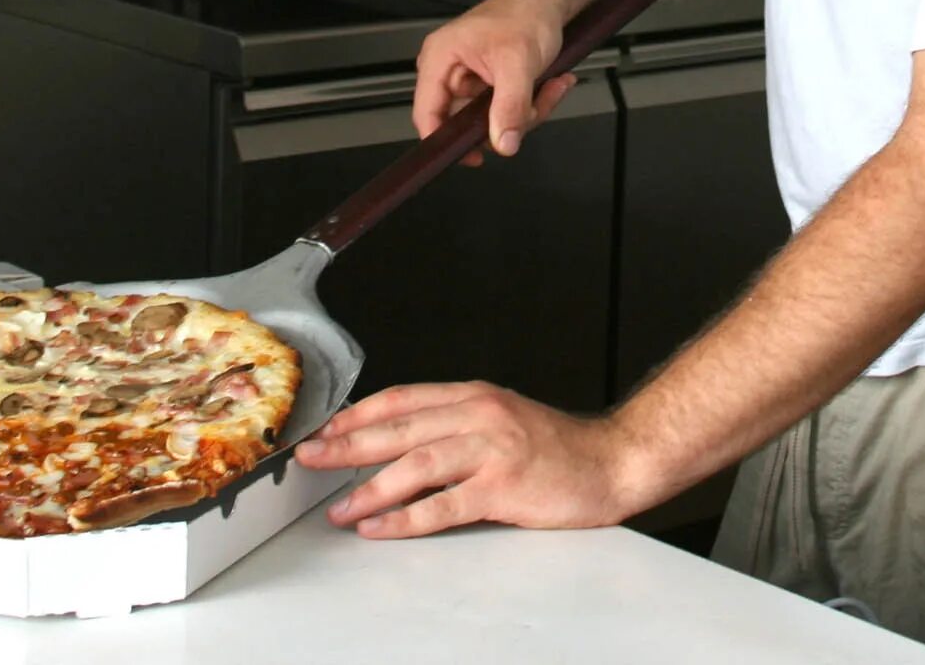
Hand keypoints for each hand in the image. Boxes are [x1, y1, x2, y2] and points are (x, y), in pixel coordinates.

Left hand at [295, 381, 648, 537]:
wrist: (613, 460)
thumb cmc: (558, 448)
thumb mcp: (503, 419)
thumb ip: (458, 424)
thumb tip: (402, 442)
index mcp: (475, 396)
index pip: (402, 398)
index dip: (358, 414)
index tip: (326, 430)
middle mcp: (479, 416)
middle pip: (398, 428)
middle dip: (347, 445)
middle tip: (310, 459)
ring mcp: (492, 450)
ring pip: (415, 465)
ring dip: (369, 487)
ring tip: (338, 507)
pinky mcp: (503, 487)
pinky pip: (443, 506)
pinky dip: (405, 518)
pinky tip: (380, 527)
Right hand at [413, 0, 572, 163]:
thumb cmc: (527, 12)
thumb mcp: (518, 63)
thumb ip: (509, 106)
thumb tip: (502, 142)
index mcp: (440, 58)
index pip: (427, 113)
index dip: (444, 141)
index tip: (471, 156)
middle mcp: (449, 70)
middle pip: (465, 122)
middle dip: (505, 121)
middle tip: (531, 108)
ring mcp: (470, 79)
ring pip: (491, 120)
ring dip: (526, 111)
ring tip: (549, 86)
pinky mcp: (490, 84)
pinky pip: (506, 110)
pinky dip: (531, 103)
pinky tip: (550, 83)